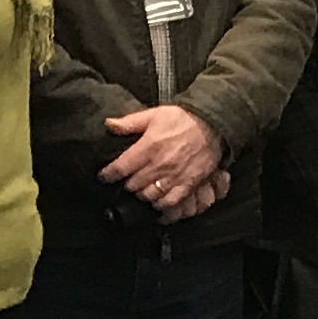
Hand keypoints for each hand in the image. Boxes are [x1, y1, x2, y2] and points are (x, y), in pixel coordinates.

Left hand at [102, 104, 225, 216]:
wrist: (212, 124)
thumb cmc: (183, 119)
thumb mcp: (154, 114)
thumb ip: (130, 122)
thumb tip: (109, 124)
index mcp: (148, 147)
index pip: (120, 168)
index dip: (108, 174)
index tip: (105, 175)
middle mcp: (159, 164)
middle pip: (133, 185)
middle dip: (127, 183)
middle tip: (128, 179)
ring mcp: (174, 176)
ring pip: (148, 196)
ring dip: (142, 194)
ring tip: (142, 188)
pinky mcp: (188, 184)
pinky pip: (170, 202)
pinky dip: (160, 204)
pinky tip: (157, 199)